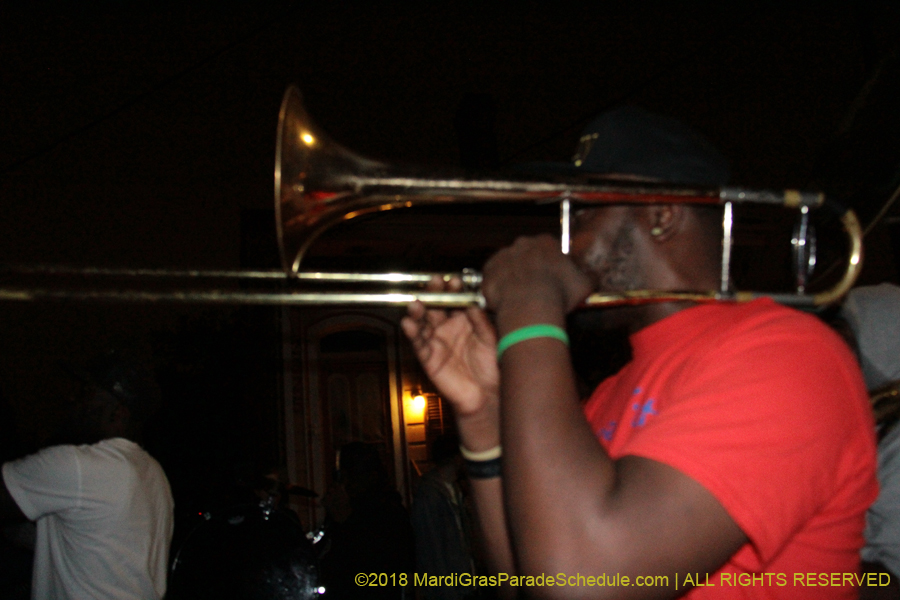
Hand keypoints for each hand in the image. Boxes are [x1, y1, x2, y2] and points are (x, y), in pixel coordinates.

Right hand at [401, 277, 499, 440]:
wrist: (488, 395)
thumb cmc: (491, 366)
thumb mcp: (490, 339)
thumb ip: (481, 321)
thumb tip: (472, 301)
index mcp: (464, 320)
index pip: (454, 300)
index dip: (452, 290)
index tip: (453, 281)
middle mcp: (448, 328)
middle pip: (436, 306)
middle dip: (433, 294)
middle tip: (433, 284)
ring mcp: (437, 341)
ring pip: (423, 322)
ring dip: (418, 311)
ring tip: (416, 303)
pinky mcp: (429, 358)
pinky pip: (418, 344)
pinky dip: (412, 333)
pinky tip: (408, 322)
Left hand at [482, 235, 592, 323]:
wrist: (530, 306)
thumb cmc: (559, 293)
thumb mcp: (585, 284)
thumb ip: (589, 276)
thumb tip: (592, 276)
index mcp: (546, 242)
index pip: (548, 248)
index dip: (550, 263)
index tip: (552, 277)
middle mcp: (522, 243)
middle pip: (526, 254)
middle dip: (529, 267)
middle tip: (535, 288)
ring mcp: (502, 255)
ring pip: (508, 265)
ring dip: (513, 277)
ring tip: (520, 297)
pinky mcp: (488, 271)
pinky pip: (492, 278)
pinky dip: (498, 287)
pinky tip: (506, 301)